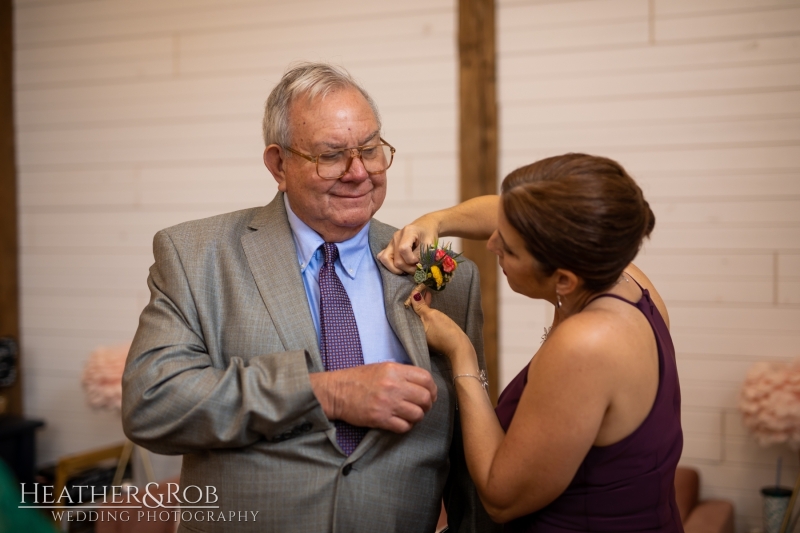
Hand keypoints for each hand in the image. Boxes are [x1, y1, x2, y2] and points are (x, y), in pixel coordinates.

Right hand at [310, 362, 437, 432]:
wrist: (336, 392)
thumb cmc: (358, 379)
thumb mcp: (381, 368)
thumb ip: (402, 374)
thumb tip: (422, 384)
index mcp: (394, 370)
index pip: (426, 378)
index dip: (432, 388)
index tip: (430, 394)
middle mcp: (393, 386)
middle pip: (425, 398)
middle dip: (428, 405)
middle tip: (423, 407)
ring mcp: (387, 403)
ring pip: (417, 414)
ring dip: (417, 416)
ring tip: (411, 415)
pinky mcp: (380, 419)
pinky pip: (404, 426)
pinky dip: (406, 426)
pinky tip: (400, 422)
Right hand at [377, 214, 440, 274]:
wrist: (425, 226)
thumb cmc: (428, 234)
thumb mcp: (430, 244)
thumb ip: (423, 255)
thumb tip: (416, 268)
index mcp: (408, 231)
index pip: (403, 249)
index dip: (411, 259)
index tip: (419, 260)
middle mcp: (397, 236)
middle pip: (396, 259)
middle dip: (408, 268)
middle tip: (417, 267)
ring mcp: (391, 241)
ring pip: (386, 259)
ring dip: (397, 269)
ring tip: (407, 269)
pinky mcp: (389, 246)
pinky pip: (382, 257)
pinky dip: (390, 265)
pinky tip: (400, 267)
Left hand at [409, 288, 476, 367]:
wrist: (459, 347)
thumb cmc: (444, 331)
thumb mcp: (431, 316)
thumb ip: (421, 307)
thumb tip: (413, 295)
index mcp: (412, 328)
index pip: (408, 310)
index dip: (411, 298)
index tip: (415, 288)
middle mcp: (415, 332)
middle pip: (414, 313)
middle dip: (417, 301)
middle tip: (421, 288)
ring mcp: (424, 334)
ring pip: (420, 316)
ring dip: (423, 305)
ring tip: (426, 293)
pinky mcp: (432, 334)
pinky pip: (426, 320)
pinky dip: (427, 311)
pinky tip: (430, 305)